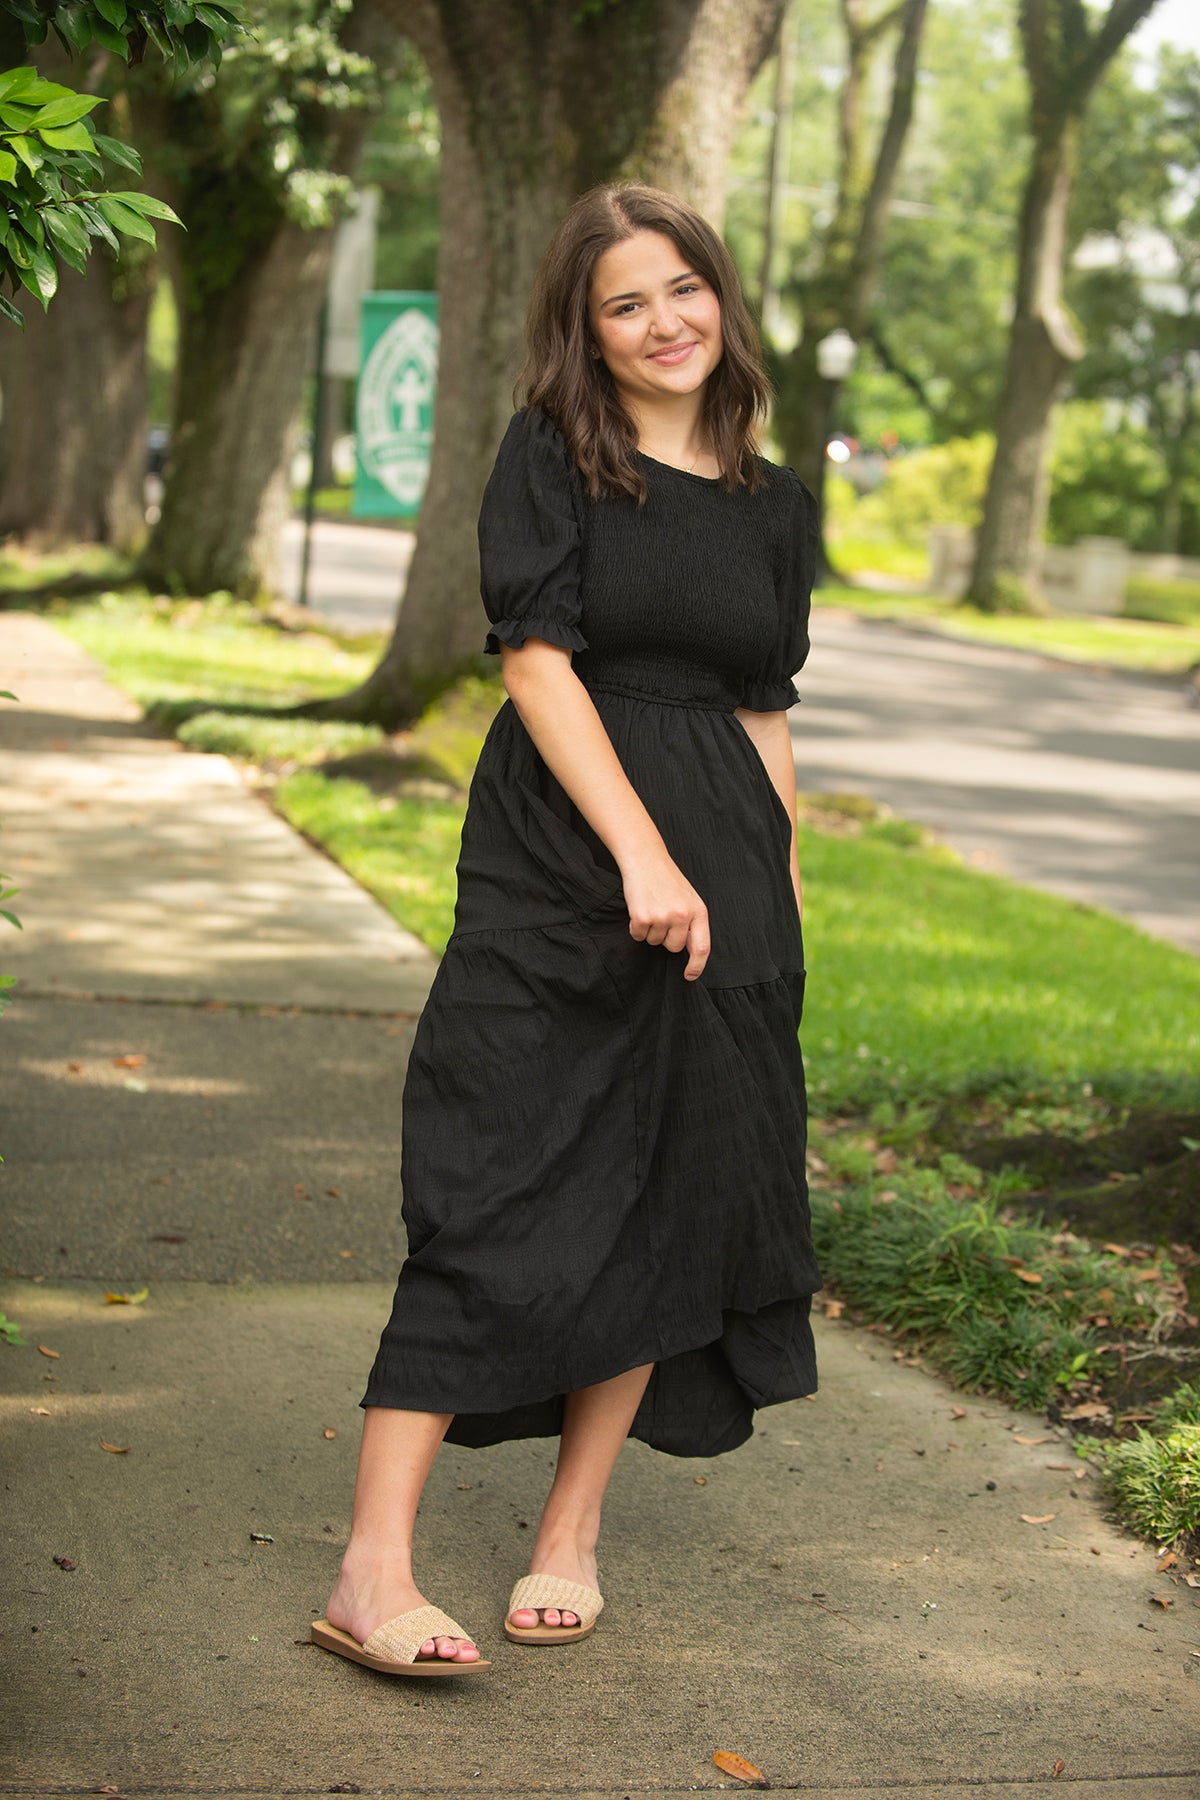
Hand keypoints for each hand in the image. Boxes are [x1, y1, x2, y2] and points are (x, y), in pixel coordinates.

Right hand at [621, 850, 709, 979]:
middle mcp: (682, 916)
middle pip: (673, 947)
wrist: (645, 859)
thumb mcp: (688, 899)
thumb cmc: (666, 879)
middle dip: (665, 938)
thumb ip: (691, 923)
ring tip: (651, 907)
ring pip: (654, 942)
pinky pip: (638, 935)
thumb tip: (690, 951)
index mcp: (698, 911)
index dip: (696, 966)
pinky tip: (639, 908)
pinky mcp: (642, 917)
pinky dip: (636, 926)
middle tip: (661, 915)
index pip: (702, 947)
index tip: (689, 975)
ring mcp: (662, 917)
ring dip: (650, 930)